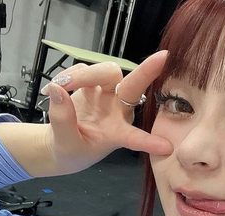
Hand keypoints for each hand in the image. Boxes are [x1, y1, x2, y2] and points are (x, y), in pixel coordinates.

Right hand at [41, 50, 172, 174]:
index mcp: (117, 134)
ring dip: (84, 74)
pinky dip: (69, 74)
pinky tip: (57, 87)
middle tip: (162, 57)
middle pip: (132, 86)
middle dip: (147, 72)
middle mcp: (118, 111)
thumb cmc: (71, 150)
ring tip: (61, 86)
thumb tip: (57, 90)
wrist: (60, 141)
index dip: (148, 142)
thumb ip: (62, 120)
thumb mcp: (65, 145)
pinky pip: (84, 69)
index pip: (134, 138)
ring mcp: (107, 95)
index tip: (167, 148)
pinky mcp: (92, 84)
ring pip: (107, 72)